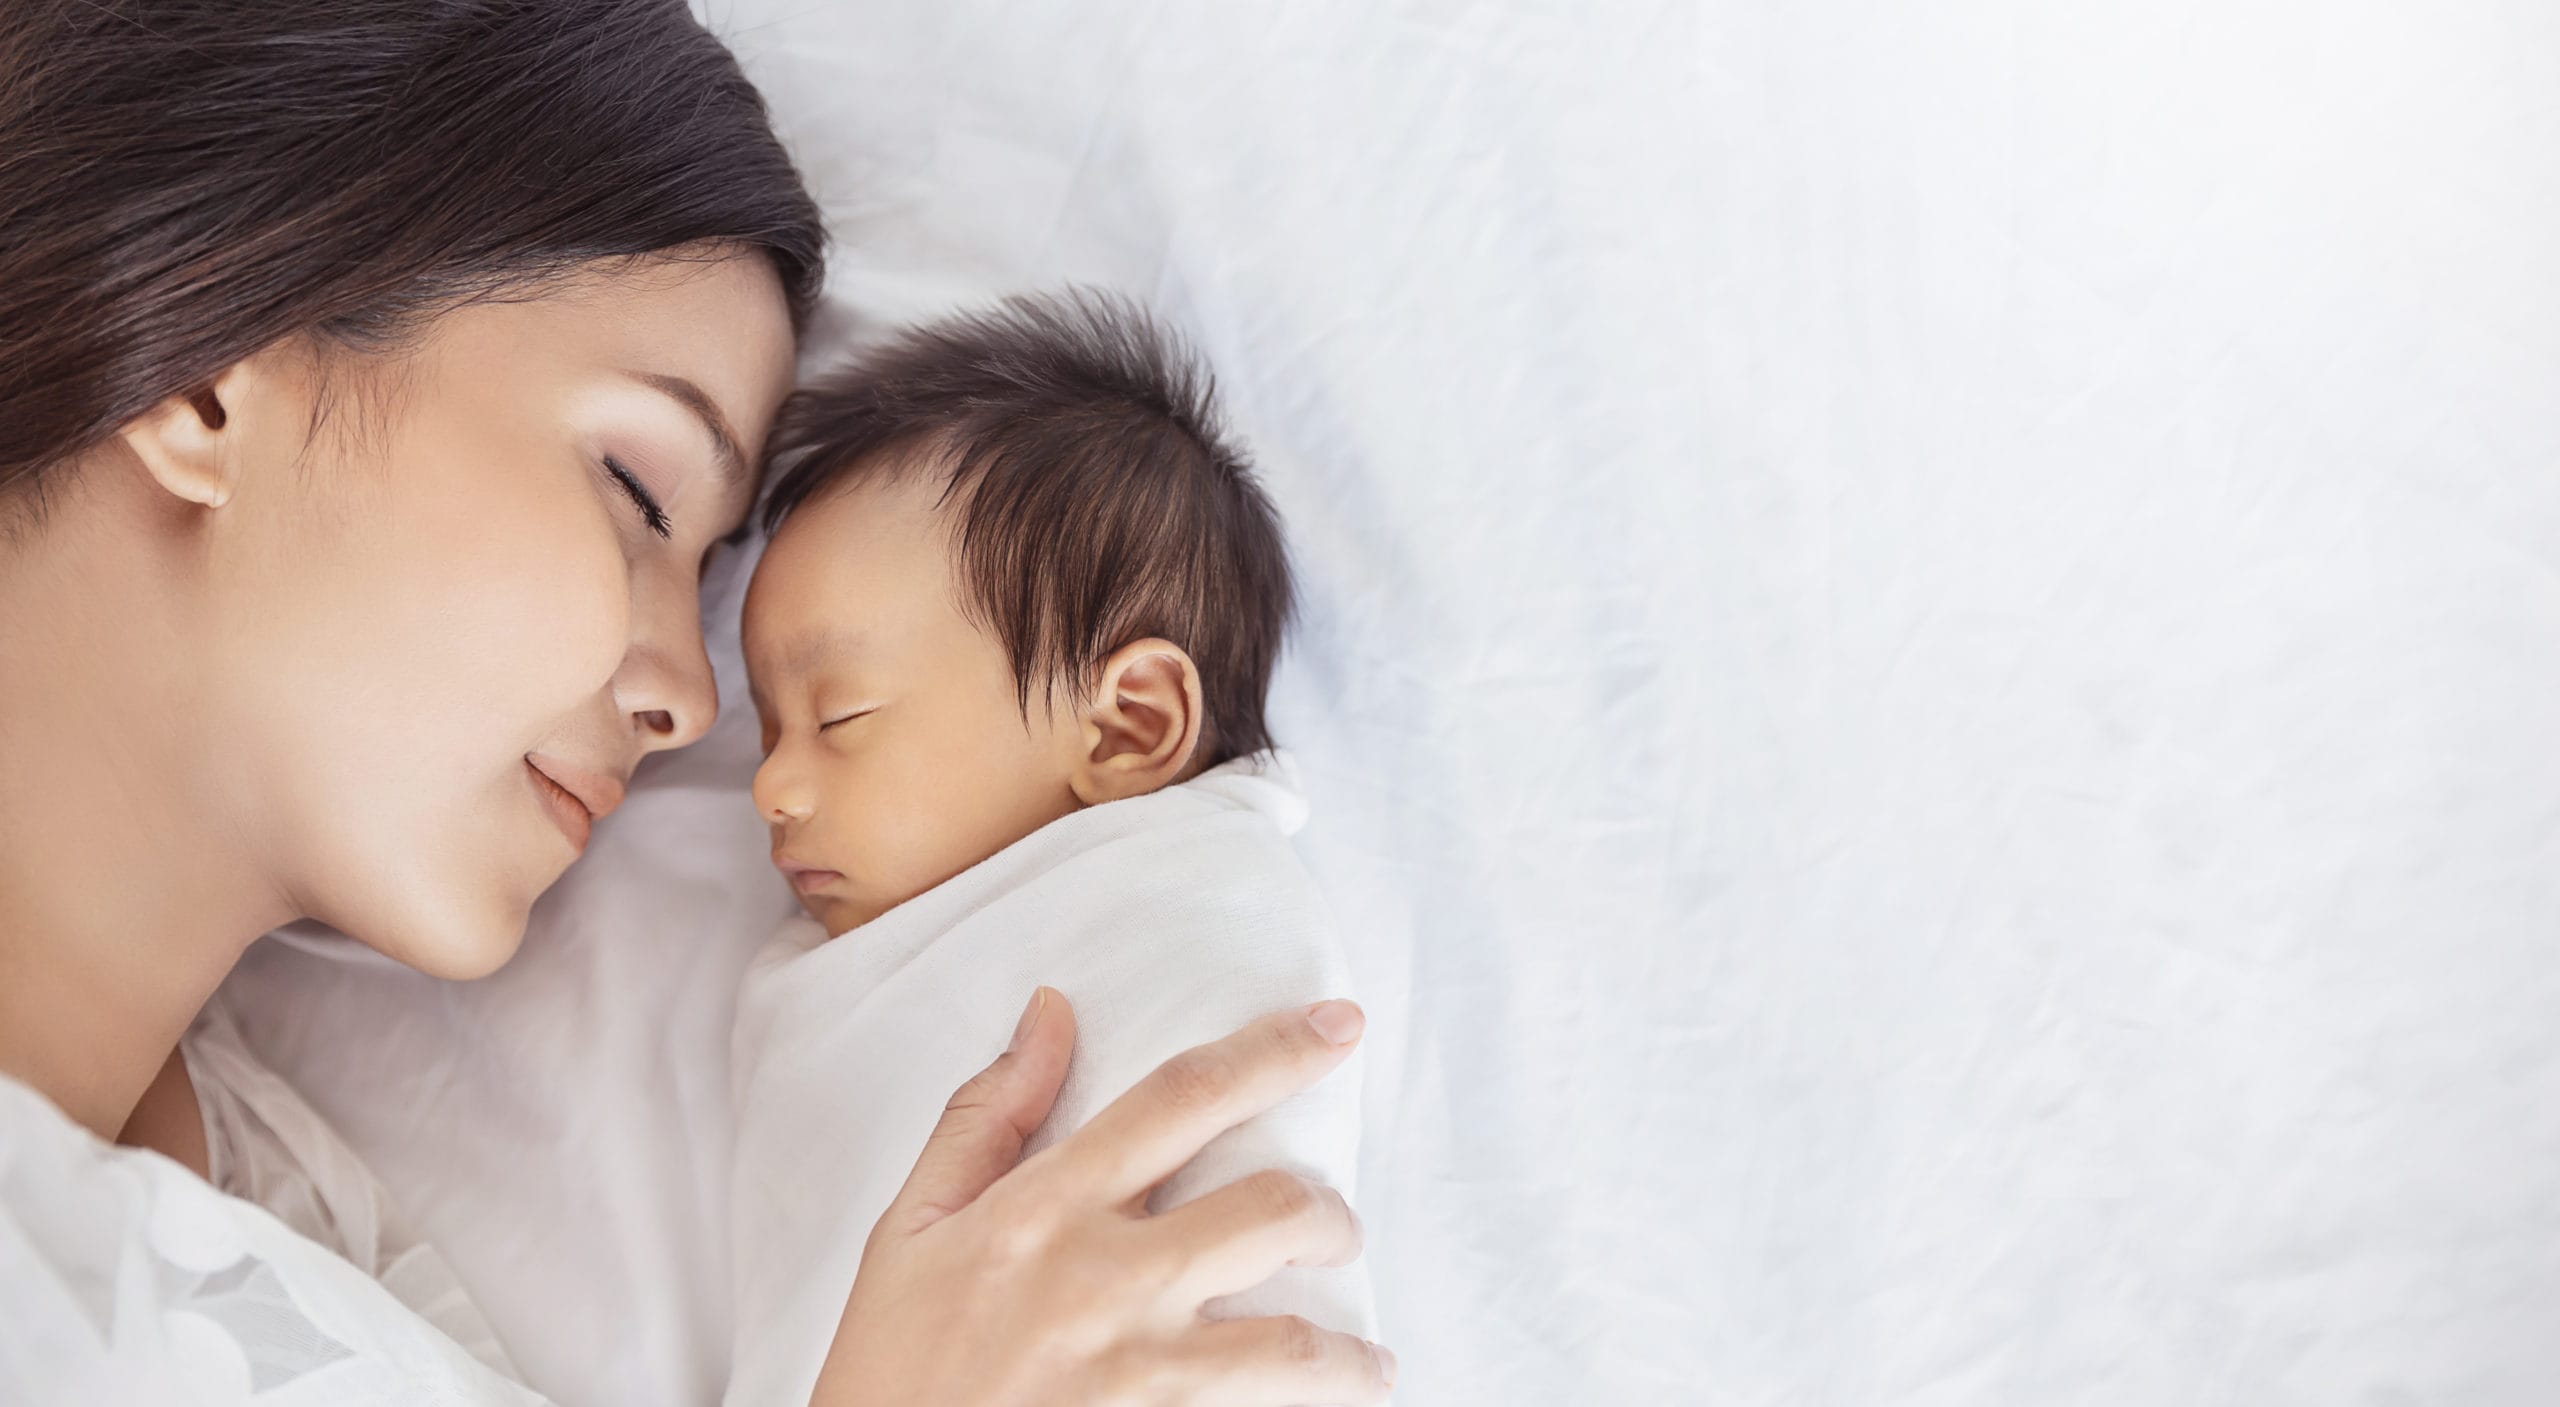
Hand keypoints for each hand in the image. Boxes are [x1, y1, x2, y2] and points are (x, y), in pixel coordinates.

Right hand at [808, 989, 1394, 1406]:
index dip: (1272, 1051)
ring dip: (1348, 1353)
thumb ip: (987, 1115)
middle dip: (1330, 1214)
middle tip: (1333, 1232)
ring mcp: (1133, 1369)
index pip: (1181, 1098)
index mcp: (1043, 1206)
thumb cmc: (890, 1363)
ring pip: (1293, 1342)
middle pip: (1270, 1207)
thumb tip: (1052, 1010)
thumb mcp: (909, 1226)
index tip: (1337, 1027)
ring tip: (1364, 1360)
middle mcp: (1101, 1277)